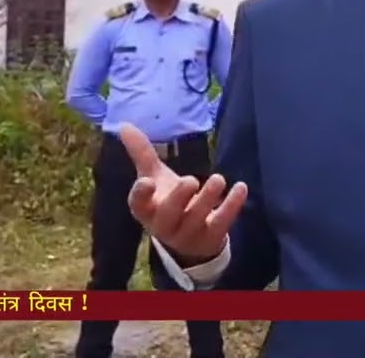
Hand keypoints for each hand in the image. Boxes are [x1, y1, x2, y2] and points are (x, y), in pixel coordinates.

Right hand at [120, 123, 247, 264]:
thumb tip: (123, 125)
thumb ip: (142, 153)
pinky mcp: (211, 238)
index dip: (141, 195)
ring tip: (218, 179)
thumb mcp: (155, 177)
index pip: (138, 205)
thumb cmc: (167, 201)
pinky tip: (241, 187)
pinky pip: (222, 222)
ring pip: (196, 218)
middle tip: (191, 180)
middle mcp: (164, 225)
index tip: (146, 181)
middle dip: (179, 198)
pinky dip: (232, 205)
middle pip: (168, 215)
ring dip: (207, 198)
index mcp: (147, 210)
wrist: (190, 239)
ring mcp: (188, 234)